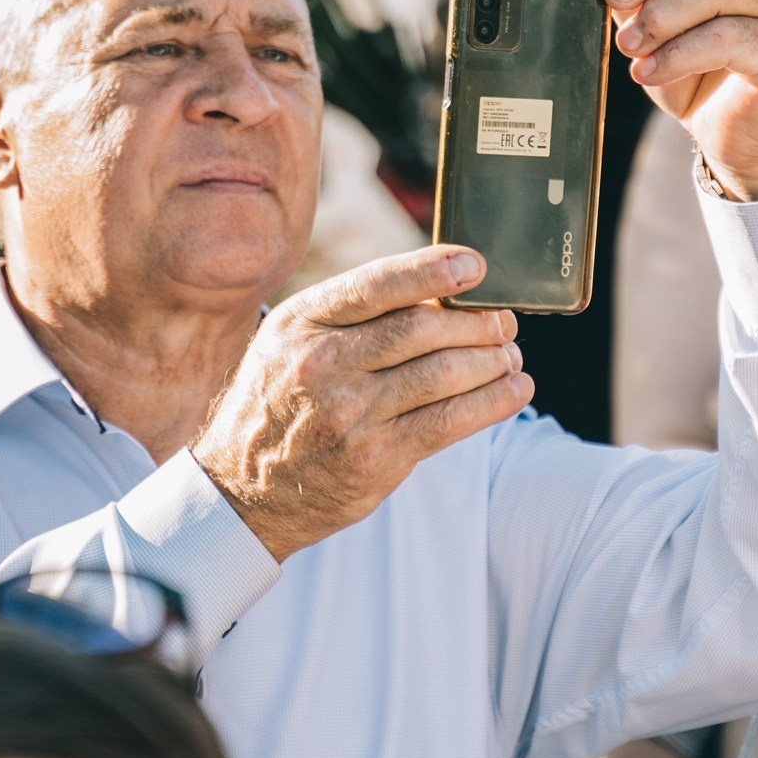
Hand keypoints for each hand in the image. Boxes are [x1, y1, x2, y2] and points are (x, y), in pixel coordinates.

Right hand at [193, 247, 531, 561]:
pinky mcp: (376, 457)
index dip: (434, 270)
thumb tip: (440, 293)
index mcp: (302, 323)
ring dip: (492, 360)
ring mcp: (350, 413)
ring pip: (445, 373)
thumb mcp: (289, 343)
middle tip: (504, 322)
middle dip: (478, 322)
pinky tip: (515, 389)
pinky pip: (452, 421)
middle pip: (424, 328)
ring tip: (509, 355)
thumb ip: (351, 316)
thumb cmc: (280, 404)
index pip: (378, 284)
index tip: (477, 267)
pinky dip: (494, 401)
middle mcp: (323, 364)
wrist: (242, 489)